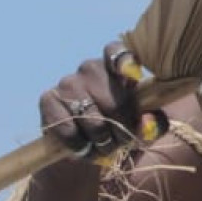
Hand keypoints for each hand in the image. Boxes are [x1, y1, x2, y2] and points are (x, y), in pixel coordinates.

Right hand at [38, 41, 146, 159]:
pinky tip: (82, 147)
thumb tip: (148, 122)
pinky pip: (68, 129)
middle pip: (113, 100)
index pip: (117, 52)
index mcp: (116, 66)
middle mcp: (90, 68)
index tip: (132, 76)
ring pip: (92, 120)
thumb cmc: (118, 128)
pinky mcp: (48, 99)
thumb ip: (153, 122)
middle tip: (122, 142)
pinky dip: (80, 146)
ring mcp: (68, 82)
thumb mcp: (141, 125)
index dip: (124, 62)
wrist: (82, 147)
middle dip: (122, 128)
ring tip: (104, 148)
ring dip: (102, 142)